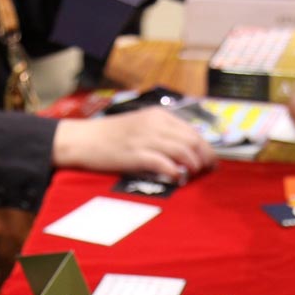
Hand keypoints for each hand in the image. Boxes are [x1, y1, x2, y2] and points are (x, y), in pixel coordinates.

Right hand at [52, 106, 215, 177]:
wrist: (83, 140)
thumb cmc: (111, 136)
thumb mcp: (141, 127)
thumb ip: (162, 134)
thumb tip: (186, 150)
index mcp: (158, 116)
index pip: (192, 131)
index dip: (206, 148)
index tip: (211, 161)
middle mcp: (155, 124)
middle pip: (192, 141)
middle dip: (205, 158)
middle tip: (207, 171)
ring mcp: (145, 139)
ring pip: (182, 151)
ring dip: (193, 166)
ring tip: (193, 175)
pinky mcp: (136, 154)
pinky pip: (164, 163)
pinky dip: (175, 172)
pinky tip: (178, 178)